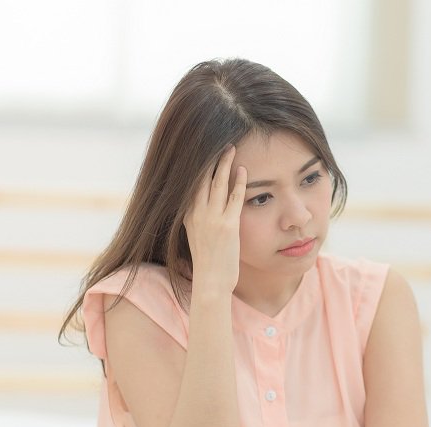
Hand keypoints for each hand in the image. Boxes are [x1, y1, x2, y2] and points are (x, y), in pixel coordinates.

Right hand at [183, 144, 247, 294]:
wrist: (211, 282)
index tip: (201, 149)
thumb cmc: (208, 263)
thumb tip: (204, 210)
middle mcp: (196, 214)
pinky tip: (243, 170)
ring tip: (230, 147)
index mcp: (187, 215)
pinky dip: (238, 183)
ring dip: (224, 164)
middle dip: (210, 158)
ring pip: (217, 184)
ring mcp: (211, 219)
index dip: (196, 165)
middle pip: (202, 178)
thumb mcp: (197, 237)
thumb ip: (199, 220)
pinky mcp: (227, 226)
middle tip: (219, 141)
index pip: (191, 184)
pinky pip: (234, 199)